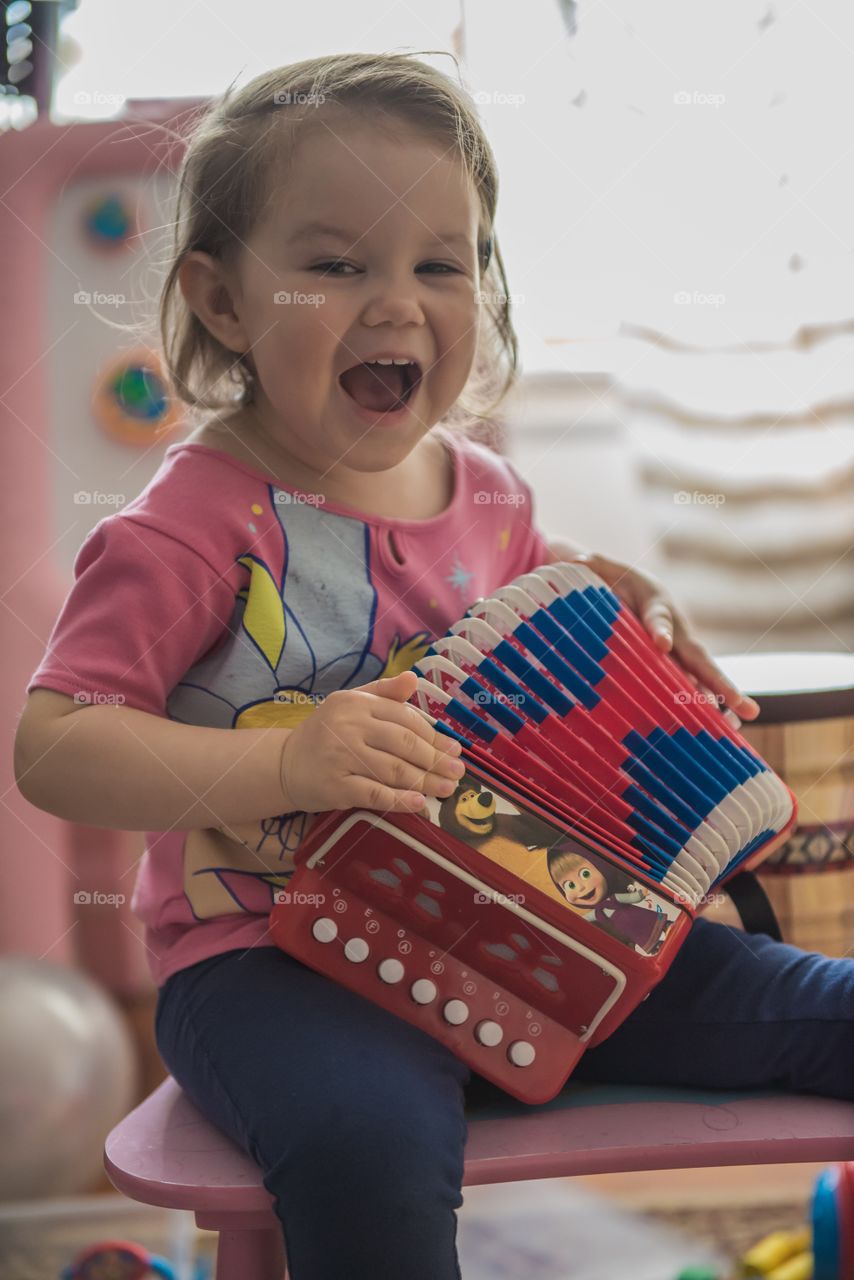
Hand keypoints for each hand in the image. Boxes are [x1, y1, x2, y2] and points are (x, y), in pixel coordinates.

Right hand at [278, 670, 465, 813]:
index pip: (404, 719)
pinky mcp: (335, 787)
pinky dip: (399, 800)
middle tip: (457, 772)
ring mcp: (340, 757)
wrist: (284, 765)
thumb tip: (413, 679)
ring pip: (393, 770)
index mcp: (355, 704)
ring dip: (425, 781)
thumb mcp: (350, 705)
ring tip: (446, 789)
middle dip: (435, 760)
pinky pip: (374, 794)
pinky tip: (419, 803)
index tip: (454, 750)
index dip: (433, 736)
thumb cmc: (325, 735)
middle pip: (403, 744)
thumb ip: (383, 693)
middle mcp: (348, 726)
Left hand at [546, 546, 759, 720]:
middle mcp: (678, 632)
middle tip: (737, 700)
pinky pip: (696, 687)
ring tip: (741, 720)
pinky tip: (726, 729)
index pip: (658, 618)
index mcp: (657, 605)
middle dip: (717, 680)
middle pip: (698, 657)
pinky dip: (710, 707)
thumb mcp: (606, 570)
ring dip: (722, 699)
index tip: (660, 643)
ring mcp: (682, 653)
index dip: (660, 629)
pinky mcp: (679, 667)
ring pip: (704, 677)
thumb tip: (577, 559)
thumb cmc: (620, 581)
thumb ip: (594, 566)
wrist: (638, 590)